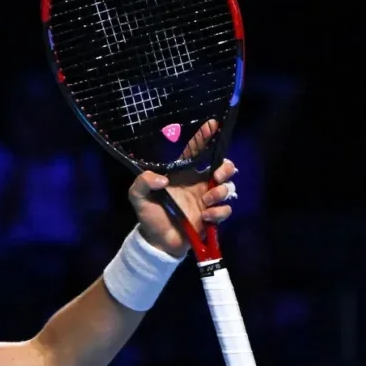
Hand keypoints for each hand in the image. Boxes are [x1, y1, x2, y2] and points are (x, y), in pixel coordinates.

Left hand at [127, 119, 236, 256]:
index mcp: (183, 174)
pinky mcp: (212, 216)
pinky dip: (219, 212)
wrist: (157, 241)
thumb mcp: (138, 196)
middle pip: (223, 166)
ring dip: (221, 191)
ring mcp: (207, 199)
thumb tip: (163, 179)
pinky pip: (226, 209)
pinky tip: (205, 216)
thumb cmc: (149, 214)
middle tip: (216, 175)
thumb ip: (143, 181)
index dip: (205, 136)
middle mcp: (198, 183)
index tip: (213, 124)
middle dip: (226, 167)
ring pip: (228, 187)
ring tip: (205, 200)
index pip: (196, 150)